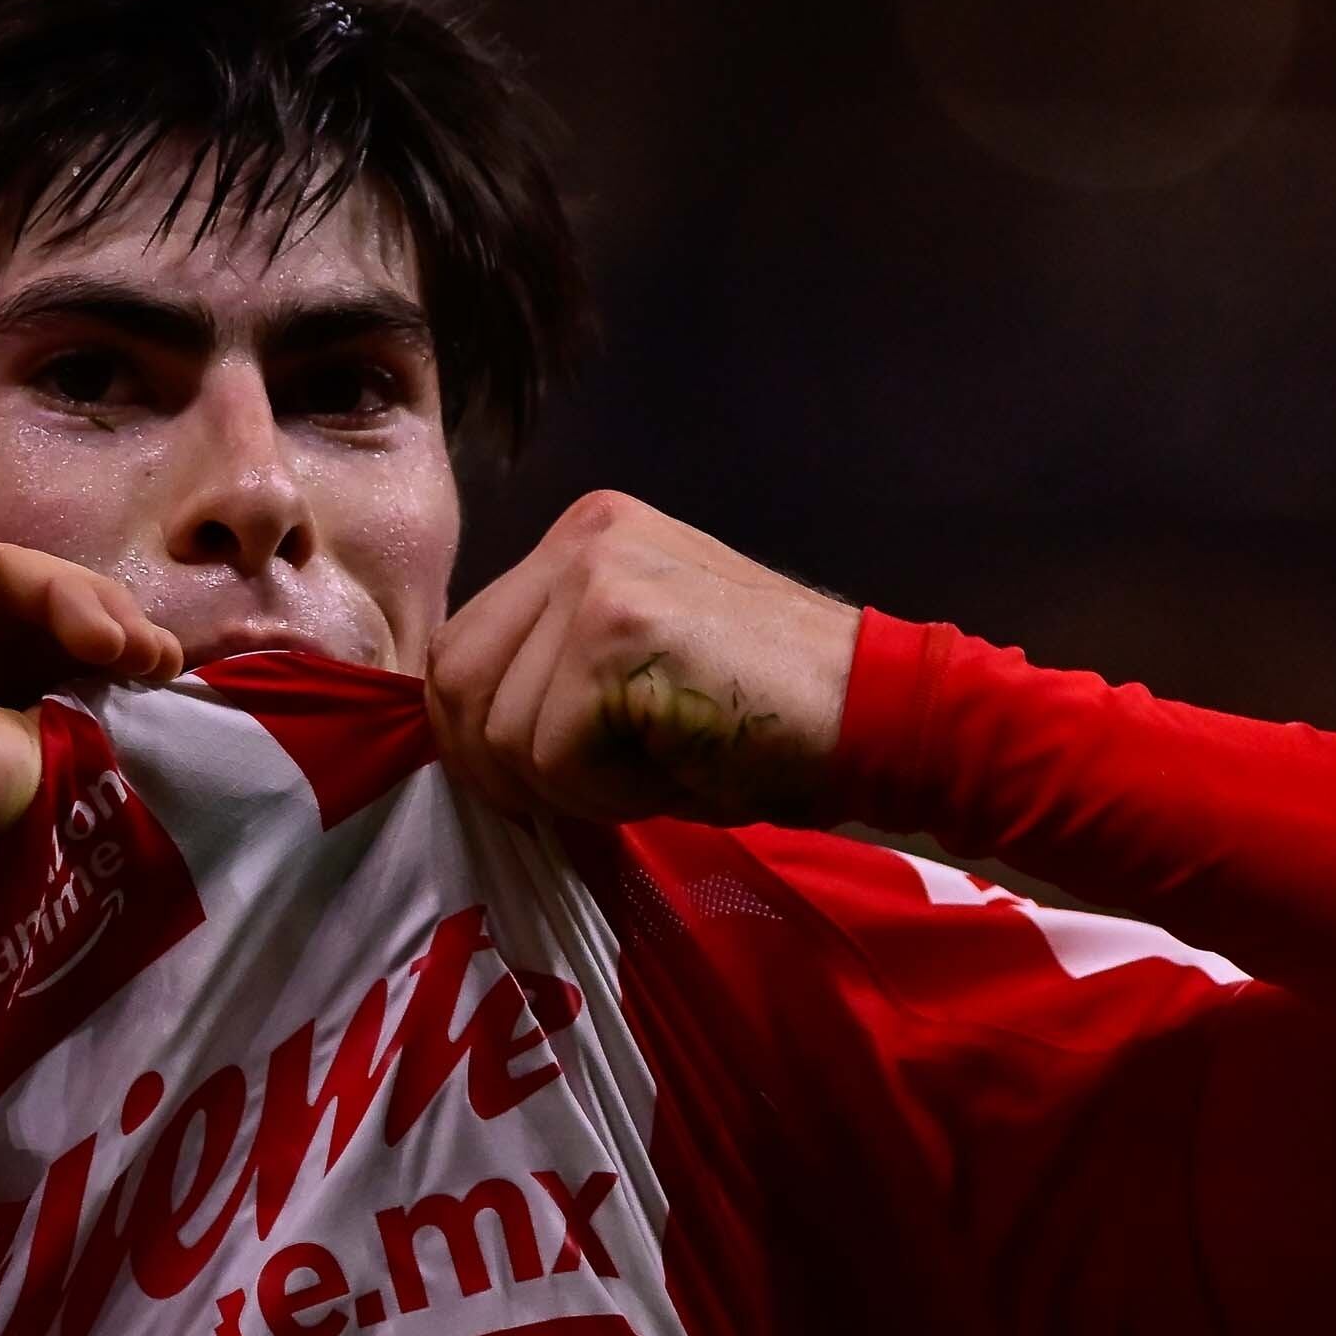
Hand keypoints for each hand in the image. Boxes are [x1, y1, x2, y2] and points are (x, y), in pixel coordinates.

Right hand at [0, 529, 180, 866]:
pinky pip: (4, 570)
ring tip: (149, 657)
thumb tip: (127, 706)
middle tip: (166, 670)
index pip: (34, 685)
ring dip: (103, 620)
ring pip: (27, 596)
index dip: (103, 684)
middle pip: (37, 632)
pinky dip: (67, 597)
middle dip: (115, 646)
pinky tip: (108, 638)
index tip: (164, 700)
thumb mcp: (22, 773)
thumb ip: (68, 731)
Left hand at [427, 493, 859, 826]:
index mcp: (583, 538)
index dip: (479, 736)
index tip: (533, 786)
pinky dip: (608, 795)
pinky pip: (552, 756)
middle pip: (457, 681)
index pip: (462, 646)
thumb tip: (468, 747)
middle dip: (504, 770)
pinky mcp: (613, 630)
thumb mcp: (634, 676)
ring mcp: (594, 576)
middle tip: (587, 796)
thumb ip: (551, 679)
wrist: (878, 712)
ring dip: (572, 787)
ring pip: (501, 731)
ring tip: (657, 770)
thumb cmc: (766, 719)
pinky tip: (677, 770)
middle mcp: (579, 539)